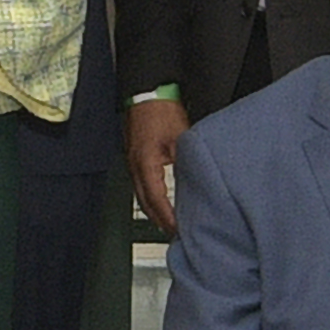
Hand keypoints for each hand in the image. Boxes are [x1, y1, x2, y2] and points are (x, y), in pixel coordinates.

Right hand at [123, 99, 186, 233]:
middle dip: (159, 221)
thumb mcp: (180, 138)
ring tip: (168, 226)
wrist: (146, 93)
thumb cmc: (161, 110)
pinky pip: (141, 186)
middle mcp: (134, 166)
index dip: (167, 217)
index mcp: (145, 163)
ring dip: (154, 213)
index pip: (156, 199)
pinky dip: (151, 200)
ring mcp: (132, 163)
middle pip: (145, 204)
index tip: (178, 230)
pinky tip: (160, 204)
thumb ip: (187, 162)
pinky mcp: (135, 159)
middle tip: (175, 236)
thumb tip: (197, 182)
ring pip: (141, 197)